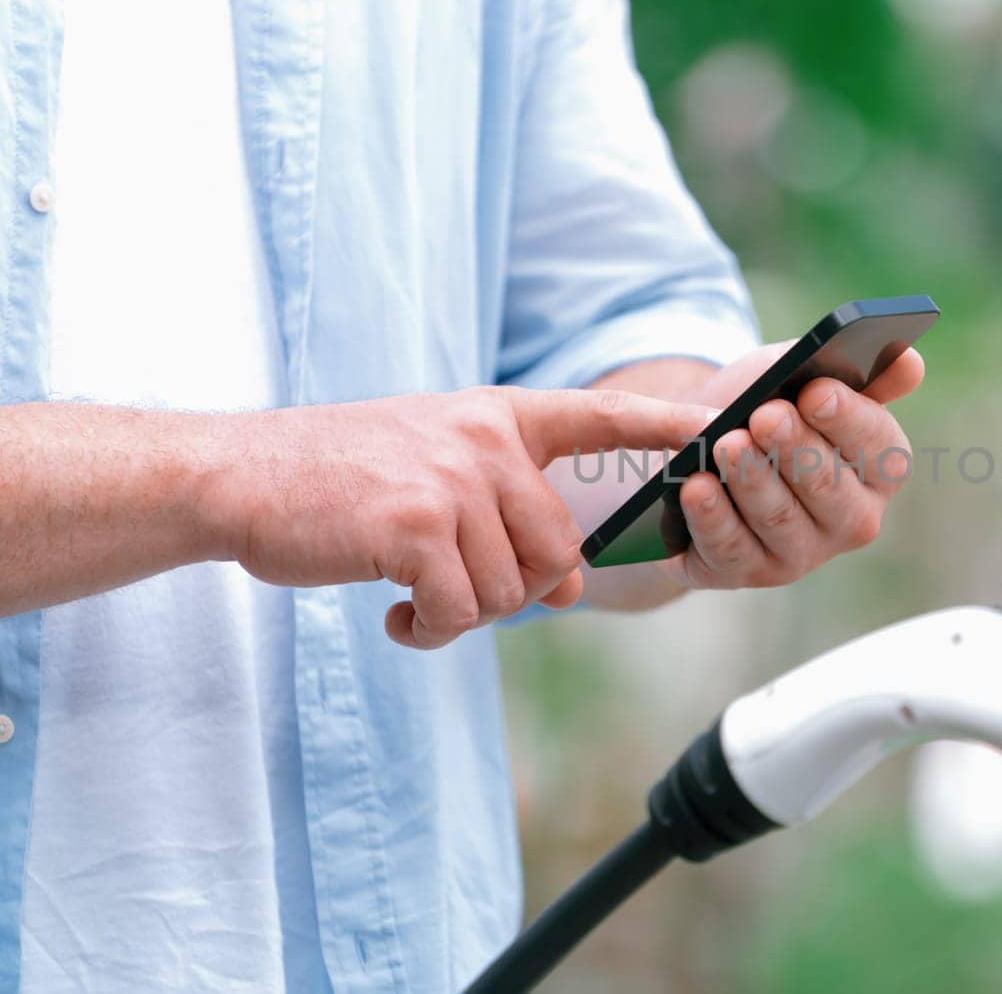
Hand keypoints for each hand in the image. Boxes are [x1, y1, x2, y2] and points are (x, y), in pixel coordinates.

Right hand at [207, 388, 712, 647]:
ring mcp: (451, 477)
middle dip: (517, 590)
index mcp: (497, 416)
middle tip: (457, 591)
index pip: (601, 412)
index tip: (718, 428)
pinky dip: (434, 632)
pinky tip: (397, 617)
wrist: (241, 476)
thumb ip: (507, 512)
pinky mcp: (414, 525)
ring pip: (510, 588)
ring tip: (415, 597)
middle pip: (558, 549)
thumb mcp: (436, 471)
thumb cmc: (341, 479)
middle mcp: (485, 439)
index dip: (665, 424)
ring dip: (466, 614)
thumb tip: (571, 587)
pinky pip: (463, 611)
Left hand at [665, 342, 924, 588]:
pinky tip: (696, 487)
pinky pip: (733, 549)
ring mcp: (803, 552)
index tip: (816, 391)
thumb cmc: (766, 407)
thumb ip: (857, 368)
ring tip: (724, 443)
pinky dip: (713, 517)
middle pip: (828, 487)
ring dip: (751, 479)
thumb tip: (909, 362)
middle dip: (795, 449)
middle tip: (765, 415)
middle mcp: (852, 518)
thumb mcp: (805, 376)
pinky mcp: (750, 570)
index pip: (879, 448)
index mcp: (881, 468)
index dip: (847, 418)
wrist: (700, 450)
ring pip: (779, 518)